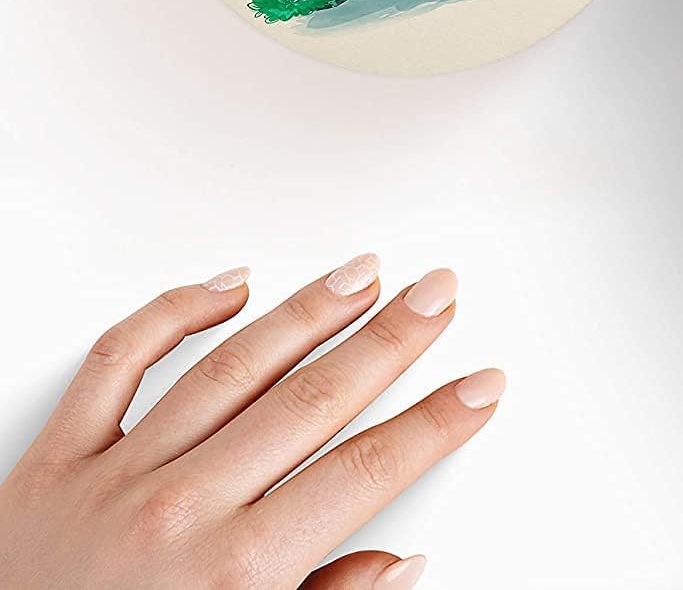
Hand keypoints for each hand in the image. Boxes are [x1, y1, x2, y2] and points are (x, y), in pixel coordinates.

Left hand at [0, 257, 504, 588]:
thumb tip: (400, 564)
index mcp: (233, 579)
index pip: (367, 474)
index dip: (435, 423)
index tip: (480, 386)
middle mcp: (178, 515)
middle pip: (313, 401)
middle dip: (391, 340)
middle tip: (438, 294)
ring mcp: (111, 479)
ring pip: (232, 365)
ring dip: (308, 312)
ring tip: (363, 274)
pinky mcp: (50, 463)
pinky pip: (118, 361)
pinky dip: (174, 311)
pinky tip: (231, 286)